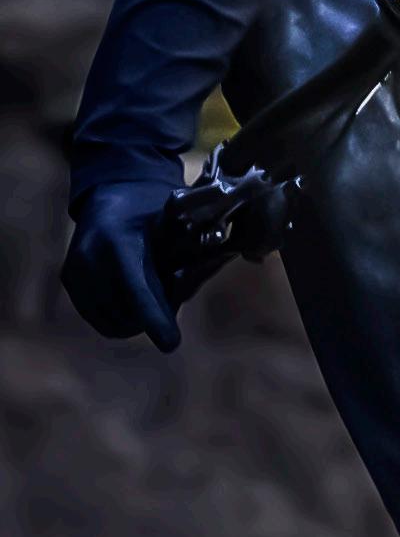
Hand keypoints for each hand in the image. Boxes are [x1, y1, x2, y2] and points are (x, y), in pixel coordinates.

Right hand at [62, 176, 182, 353]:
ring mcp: (75, 270)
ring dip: (138, 320)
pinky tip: (132, 296)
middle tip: (172, 291)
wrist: (112, 192)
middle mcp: (89, 256)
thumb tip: (194, 302)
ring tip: (151, 290)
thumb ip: (185, 264)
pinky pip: (100, 319)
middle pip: (127, 313)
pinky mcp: (69, 280)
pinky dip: (121, 317)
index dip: (154, 318)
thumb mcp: (175, 229)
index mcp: (118, 240)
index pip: (137, 288)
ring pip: (114, 322)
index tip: (171, 344)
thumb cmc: (152, 210)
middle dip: (155, 315)